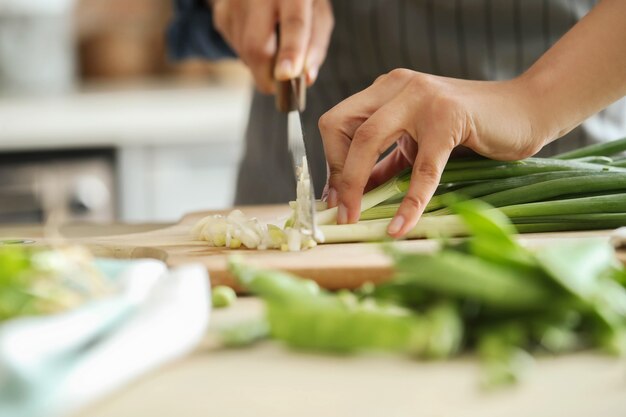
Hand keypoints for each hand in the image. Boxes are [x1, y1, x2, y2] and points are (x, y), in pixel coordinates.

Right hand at [211, 0, 333, 92]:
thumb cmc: (299, 0)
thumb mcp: (318, 13)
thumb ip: (316, 44)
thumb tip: (306, 77)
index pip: (293, 23)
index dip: (291, 51)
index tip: (286, 75)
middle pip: (257, 46)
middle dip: (268, 75)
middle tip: (281, 87)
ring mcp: (235, 2)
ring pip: (245, 53)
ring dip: (261, 64)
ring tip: (273, 46)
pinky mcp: (221, 13)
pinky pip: (236, 49)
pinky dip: (250, 55)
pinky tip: (259, 36)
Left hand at [319, 69, 548, 237]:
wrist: (526, 110)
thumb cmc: (470, 129)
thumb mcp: (417, 142)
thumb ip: (386, 162)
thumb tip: (350, 193)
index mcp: (386, 90)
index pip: (337, 122)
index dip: (331, 161)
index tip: (337, 196)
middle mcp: (397, 86)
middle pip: (341, 126)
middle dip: (337, 173)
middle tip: (342, 211)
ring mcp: (422, 98)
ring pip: (369, 141)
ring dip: (356, 185)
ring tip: (356, 219)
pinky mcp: (449, 119)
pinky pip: (421, 169)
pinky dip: (409, 203)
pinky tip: (401, 226)